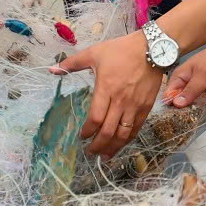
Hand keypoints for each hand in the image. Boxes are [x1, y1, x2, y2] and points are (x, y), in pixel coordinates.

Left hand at [59, 31, 167, 155]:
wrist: (153, 49)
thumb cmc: (121, 50)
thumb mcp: (94, 53)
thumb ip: (72, 63)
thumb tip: (52, 69)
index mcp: (106, 88)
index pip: (95, 118)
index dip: (87, 131)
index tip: (81, 137)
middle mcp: (121, 101)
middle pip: (108, 131)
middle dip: (97, 145)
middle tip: (90, 153)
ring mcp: (135, 105)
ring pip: (123, 134)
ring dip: (112, 148)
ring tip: (104, 156)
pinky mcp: (146, 107)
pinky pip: (136, 128)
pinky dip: (127, 140)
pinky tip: (120, 145)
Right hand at [164, 38, 205, 109]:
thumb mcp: (203, 76)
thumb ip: (191, 90)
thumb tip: (176, 104)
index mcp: (179, 78)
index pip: (168, 95)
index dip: (170, 106)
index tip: (175, 116)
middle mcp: (185, 86)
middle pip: (178, 103)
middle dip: (183, 110)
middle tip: (189, 116)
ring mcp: (195, 91)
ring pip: (190, 106)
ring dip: (195, 110)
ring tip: (200, 112)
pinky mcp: (205, 95)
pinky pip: (201, 105)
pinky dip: (205, 107)